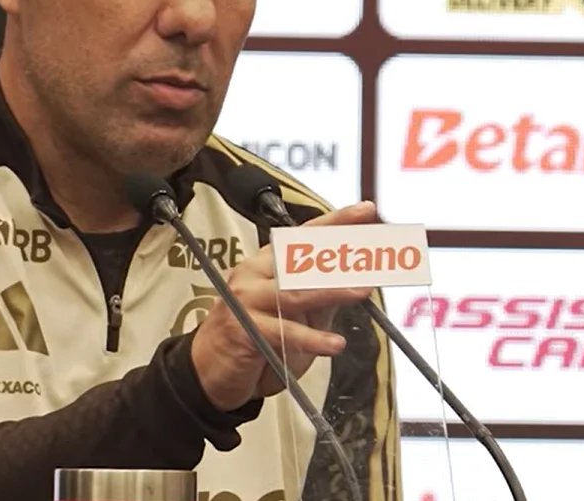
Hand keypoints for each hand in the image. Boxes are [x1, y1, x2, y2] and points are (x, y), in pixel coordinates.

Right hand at [189, 200, 380, 411]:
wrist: (210, 372)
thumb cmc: (253, 340)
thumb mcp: (294, 315)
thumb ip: (320, 297)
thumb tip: (357, 278)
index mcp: (267, 264)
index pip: (304, 235)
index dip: (336, 221)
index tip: (366, 210)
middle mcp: (254, 274)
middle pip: (301, 258)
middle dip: (340, 256)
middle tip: (374, 256)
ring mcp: (246, 299)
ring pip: (295, 292)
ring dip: (333, 291)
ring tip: (362, 291)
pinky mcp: (242, 328)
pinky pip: (284, 331)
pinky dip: (312, 338)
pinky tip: (335, 344)